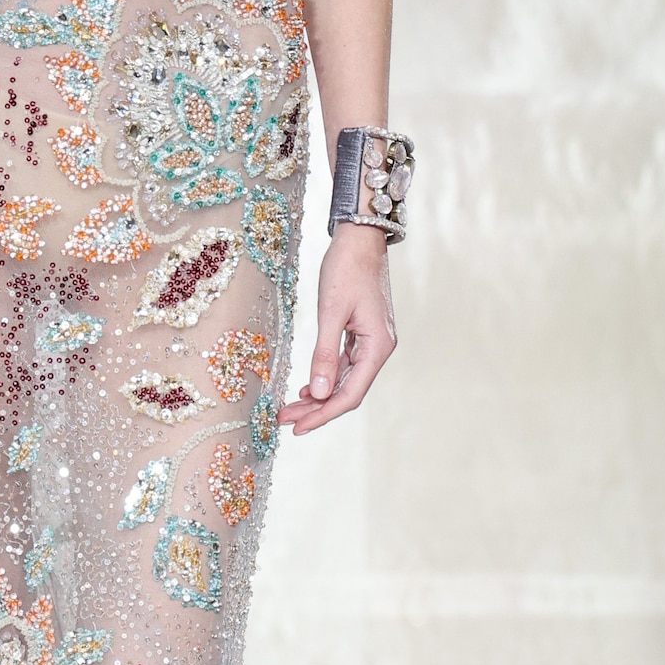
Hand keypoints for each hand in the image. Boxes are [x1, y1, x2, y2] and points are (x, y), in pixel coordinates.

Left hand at [278, 223, 396, 434]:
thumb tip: (319, 393)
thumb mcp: (331, 311)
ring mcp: (371, 342)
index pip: (350, 394)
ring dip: (319, 396)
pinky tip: (308, 387)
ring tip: (290, 408)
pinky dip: (325, 377)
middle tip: (285, 420)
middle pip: (347, 391)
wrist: (359, 238)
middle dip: (317, 408)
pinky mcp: (362, 334)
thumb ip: (325, 353)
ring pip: (344, 380)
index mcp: (378, 347)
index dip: (324, 414)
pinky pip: (344, 365)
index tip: (298, 427)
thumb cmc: (346, 268)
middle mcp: (379, 349)